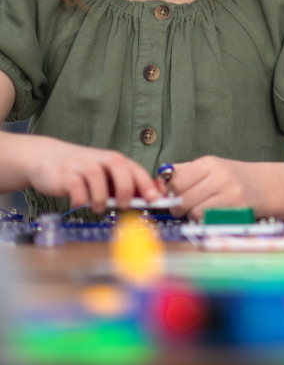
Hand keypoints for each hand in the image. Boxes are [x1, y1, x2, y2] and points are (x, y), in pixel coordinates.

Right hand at [6, 133, 159, 214]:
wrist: (48, 158)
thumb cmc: (83, 170)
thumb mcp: (105, 174)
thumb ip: (123, 184)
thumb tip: (149, 198)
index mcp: (115, 159)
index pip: (136, 170)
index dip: (147, 185)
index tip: (155, 199)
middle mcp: (102, 160)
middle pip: (121, 173)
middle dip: (126, 192)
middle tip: (123, 205)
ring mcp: (84, 167)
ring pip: (99, 184)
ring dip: (100, 201)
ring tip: (97, 206)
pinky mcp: (66, 177)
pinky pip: (78, 193)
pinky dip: (81, 202)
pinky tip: (78, 201)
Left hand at [168, 156, 264, 220]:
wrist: (264, 185)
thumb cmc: (232, 177)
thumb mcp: (210, 167)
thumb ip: (183, 172)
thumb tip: (156, 183)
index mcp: (210, 163)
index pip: (177, 181)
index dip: (171, 192)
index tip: (173, 195)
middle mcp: (220, 176)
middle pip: (183, 198)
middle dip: (178, 207)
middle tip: (182, 207)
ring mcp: (230, 193)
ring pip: (194, 212)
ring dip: (191, 215)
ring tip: (199, 210)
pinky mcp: (236, 209)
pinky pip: (209, 220)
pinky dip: (205, 220)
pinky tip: (210, 214)